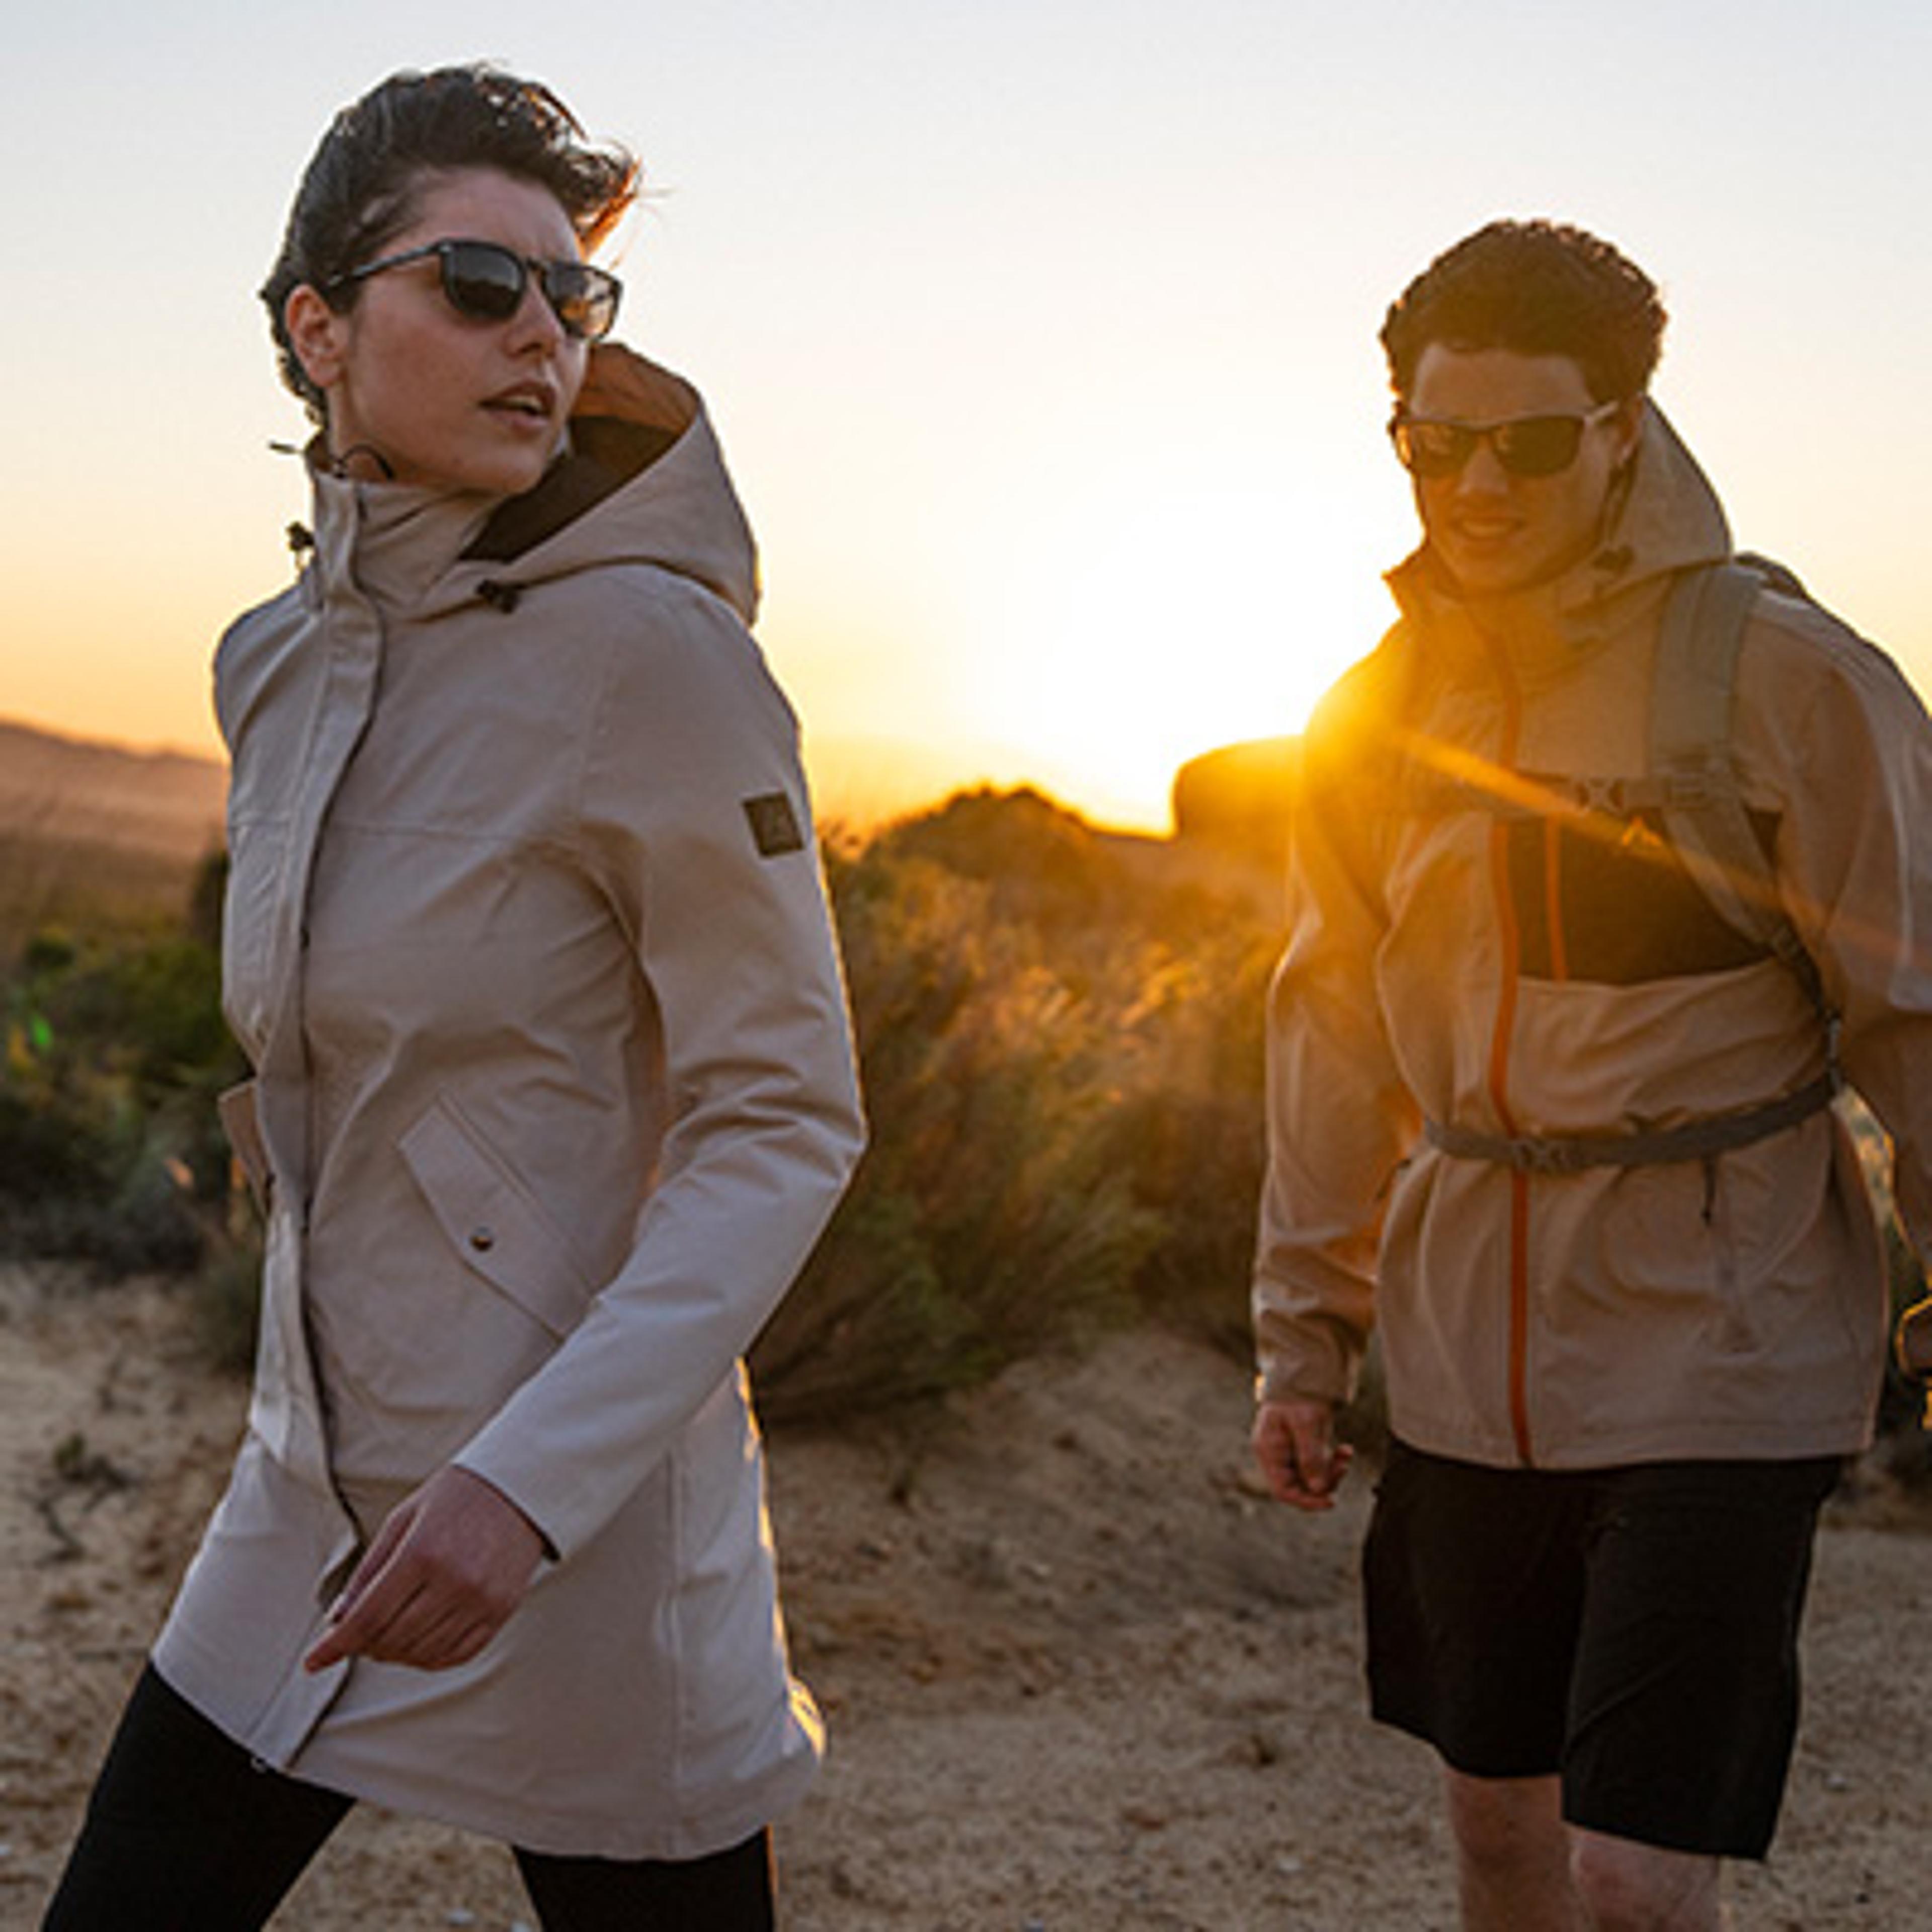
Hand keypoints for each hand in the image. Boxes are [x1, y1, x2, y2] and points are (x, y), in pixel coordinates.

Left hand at [305, 1465, 545, 1673]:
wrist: (518, 1488)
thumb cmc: (455, 1497)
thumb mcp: (402, 1519)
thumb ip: (369, 1570)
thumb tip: (338, 1620)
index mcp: (423, 1553)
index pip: (368, 1617)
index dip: (335, 1645)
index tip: (313, 1661)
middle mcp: (454, 1581)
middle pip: (392, 1639)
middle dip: (362, 1646)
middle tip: (354, 1636)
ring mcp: (481, 1600)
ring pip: (421, 1653)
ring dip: (394, 1654)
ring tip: (385, 1638)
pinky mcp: (501, 1611)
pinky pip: (457, 1654)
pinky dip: (429, 1658)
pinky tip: (417, 1645)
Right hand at [1252, 1397, 1352, 1510]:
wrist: (1304, 1378)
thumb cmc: (1299, 1397)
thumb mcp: (1306, 1424)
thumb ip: (1310, 1457)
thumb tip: (1318, 1489)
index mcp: (1268, 1451)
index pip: (1282, 1490)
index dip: (1305, 1501)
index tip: (1330, 1501)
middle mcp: (1277, 1457)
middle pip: (1300, 1487)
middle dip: (1324, 1482)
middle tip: (1343, 1467)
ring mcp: (1290, 1455)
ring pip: (1312, 1479)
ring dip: (1332, 1471)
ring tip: (1345, 1454)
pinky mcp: (1303, 1451)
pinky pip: (1319, 1467)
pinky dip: (1333, 1462)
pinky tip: (1345, 1449)